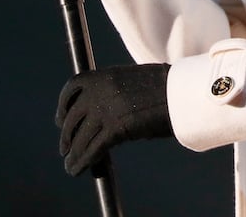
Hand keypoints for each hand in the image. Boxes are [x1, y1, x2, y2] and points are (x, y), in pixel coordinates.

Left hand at [55, 63, 172, 175]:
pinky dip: (82, 161)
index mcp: (106, 75)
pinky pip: (92, 148)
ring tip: (70, 165)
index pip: (73, 87)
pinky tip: (78, 169)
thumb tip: (105, 122)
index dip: (64, 105)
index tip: (62, 119)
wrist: (184, 93)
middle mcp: (101, 89)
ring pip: (81, 136)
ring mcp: (106, 108)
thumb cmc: (168, 90)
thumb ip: (117, 95)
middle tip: (66, 148)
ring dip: (73, 153)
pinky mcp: (115, 128)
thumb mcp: (136, 84)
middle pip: (73, 115)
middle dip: (68, 134)